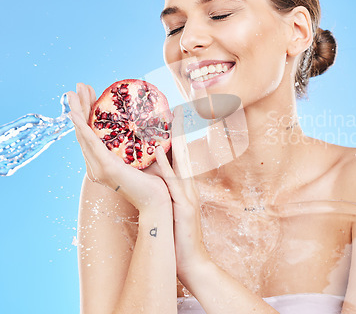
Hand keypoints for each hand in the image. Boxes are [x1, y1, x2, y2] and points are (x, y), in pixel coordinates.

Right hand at [67, 83, 170, 212]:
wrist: (159, 201)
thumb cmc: (156, 182)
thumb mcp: (146, 156)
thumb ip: (142, 141)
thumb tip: (148, 121)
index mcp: (104, 163)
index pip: (91, 134)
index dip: (87, 113)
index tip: (89, 94)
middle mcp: (97, 166)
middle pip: (84, 132)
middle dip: (80, 107)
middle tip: (79, 87)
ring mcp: (99, 168)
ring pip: (84, 134)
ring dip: (78, 111)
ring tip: (74, 92)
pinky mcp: (106, 168)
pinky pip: (91, 143)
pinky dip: (82, 127)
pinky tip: (75, 114)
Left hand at [154, 105, 210, 282]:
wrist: (190, 260)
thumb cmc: (177, 234)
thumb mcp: (172, 207)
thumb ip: (166, 189)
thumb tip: (154, 178)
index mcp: (183, 184)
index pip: (179, 154)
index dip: (176, 134)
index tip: (172, 113)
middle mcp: (187, 184)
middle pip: (183, 151)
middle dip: (180, 129)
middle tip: (178, 106)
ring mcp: (187, 193)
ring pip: (181, 160)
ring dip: (176, 139)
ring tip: (173, 118)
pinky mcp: (184, 205)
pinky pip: (173, 181)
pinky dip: (166, 164)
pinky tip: (159, 149)